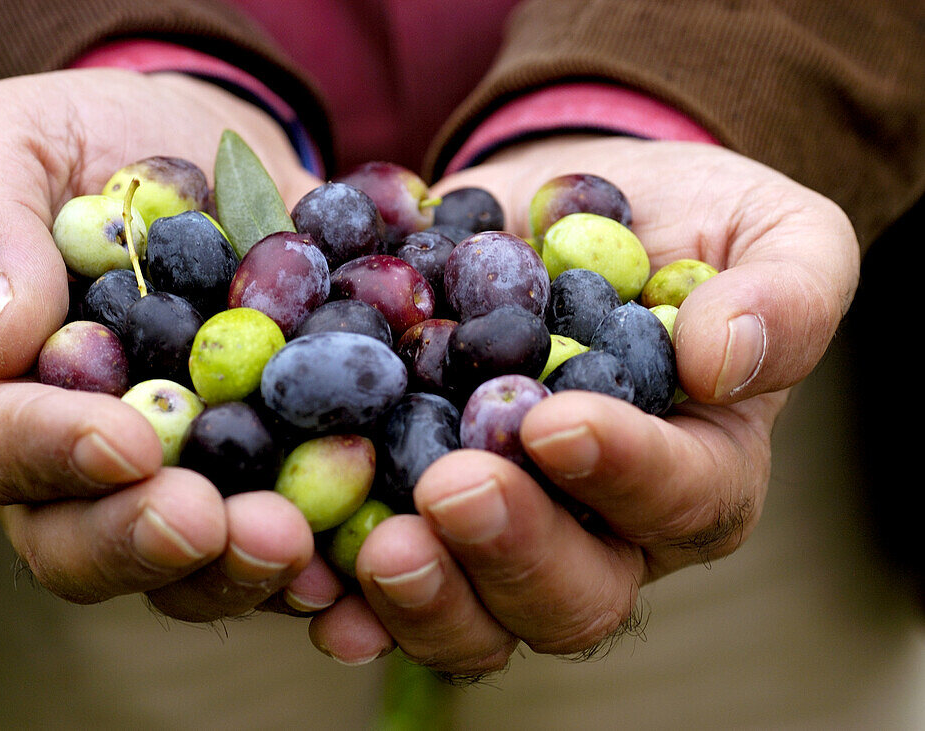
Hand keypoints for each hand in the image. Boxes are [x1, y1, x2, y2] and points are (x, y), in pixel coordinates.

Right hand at [0, 68, 336, 620]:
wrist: (204, 150)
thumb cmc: (85, 140)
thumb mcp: (7, 142)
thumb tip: (4, 338)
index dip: (53, 453)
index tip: (126, 442)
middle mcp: (70, 463)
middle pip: (81, 544)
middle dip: (147, 543)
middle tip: (213, 523)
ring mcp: (171, 481)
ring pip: (185, 569)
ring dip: (237, 571)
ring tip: (298, 543)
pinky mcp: (260, 476)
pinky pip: (284, 536)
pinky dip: (322, 557)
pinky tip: (359, 553)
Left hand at [308, 135, 859, 673]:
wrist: (552, 211)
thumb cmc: (679, 224)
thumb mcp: (769, 229)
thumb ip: (787, 291)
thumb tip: (725, 361)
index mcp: (697, 472)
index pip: (680, 499)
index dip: (623, 472)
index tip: (556, 421)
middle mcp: (601, 533)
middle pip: (574, 595)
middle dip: (513, 551)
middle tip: (452, 491)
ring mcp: (502, 537)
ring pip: (479, 617)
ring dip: (425, 598)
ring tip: (378, 551)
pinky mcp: (417, 515)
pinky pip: (386, 583)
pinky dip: (344, 594)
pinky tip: (310, 582)